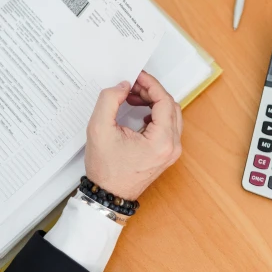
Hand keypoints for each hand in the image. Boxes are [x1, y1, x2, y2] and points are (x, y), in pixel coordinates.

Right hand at [85, 72, 182, 200]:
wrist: (109, 195)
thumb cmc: (106, 169)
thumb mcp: (99, 129)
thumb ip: (109, 100)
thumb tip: (123, 86)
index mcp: (161, 141)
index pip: (164, 101)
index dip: (150, 84)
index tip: (136, 76)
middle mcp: (172, 146)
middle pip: (170, 106)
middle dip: (151, 92)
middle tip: (131, 86)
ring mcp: (172, 151)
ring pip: (171, 115)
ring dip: (153, 102)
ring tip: (132, 97)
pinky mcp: (167, 153)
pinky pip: (168, 126)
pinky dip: (156, 114)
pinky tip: (140, 113)